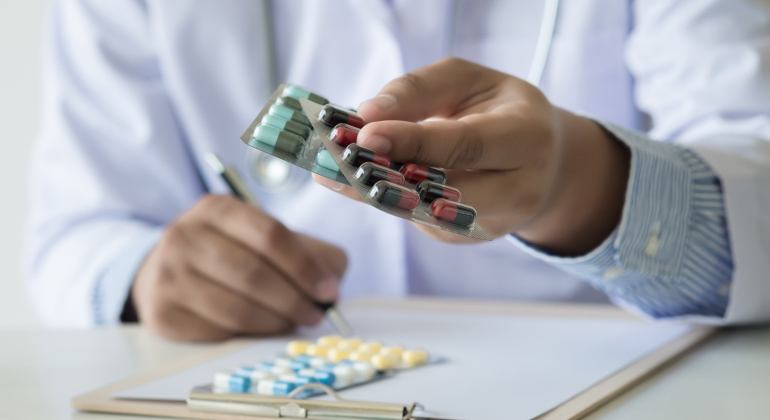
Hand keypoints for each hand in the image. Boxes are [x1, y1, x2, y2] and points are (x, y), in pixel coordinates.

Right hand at [132, 194, 346, 341]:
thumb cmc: (230, 253)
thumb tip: (332, 285)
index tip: (328, 290)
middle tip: (316, 315)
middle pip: (253, 274)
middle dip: (294, 299)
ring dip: (276, 322)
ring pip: (237, 309)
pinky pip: (218, 332)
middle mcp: (183, 236)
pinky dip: (249, 335)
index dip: (304, 266)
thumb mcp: (265, 238)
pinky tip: (262, 328)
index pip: (269, 234)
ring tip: (294, 322)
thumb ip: (308, 253)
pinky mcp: (162, 314)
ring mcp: (167, 276)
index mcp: (216, 208)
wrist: (166, 271)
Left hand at [314, 58, 629, 254]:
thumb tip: (367, 114)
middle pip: (444, 191)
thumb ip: (418, 90)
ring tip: (331, 170)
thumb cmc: (497, 109)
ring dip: (373, 192)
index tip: (366, 134)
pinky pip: (417, 219)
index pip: (466, 144)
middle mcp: (517, 189)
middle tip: (335, 159)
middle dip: (385, 177)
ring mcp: (491, 222)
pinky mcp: (465, 236)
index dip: (415, 142)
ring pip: (423, 213)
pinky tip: (355, 181)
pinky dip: (383, 199)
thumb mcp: (467, 81)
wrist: (539, 158)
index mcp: (526, 137)